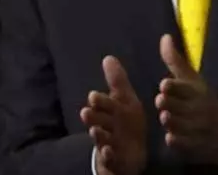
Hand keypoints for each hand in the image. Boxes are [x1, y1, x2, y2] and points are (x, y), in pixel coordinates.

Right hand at [79, 56, 146, 174]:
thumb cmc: (126, 123)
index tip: (94, 95)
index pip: (103, 105)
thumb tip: (108, 57)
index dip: (100, 101)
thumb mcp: (124, 101)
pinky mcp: (114, 161)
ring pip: (101, 140)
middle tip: (86, 111)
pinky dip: (108, 156)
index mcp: (111, 112)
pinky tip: (108, 151)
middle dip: (93, 117)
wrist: (131, 153)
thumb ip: (117, 81)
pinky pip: (110, 160)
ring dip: (97, 135)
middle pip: (98, 122)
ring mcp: (109, 144)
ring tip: (94, 130)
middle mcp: (106, 128)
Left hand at [155, 34, 217, 166]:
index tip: (164, 84)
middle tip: (161, 101)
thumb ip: (175, 62)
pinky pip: (183, 143)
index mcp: (198, 91)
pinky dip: (176, 140)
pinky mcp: (195, 145)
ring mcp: (198, 128)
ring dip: (171, 121)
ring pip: (181, 124)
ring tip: (165, 117)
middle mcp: (199, 109)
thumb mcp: (193, 81)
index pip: (186, 87)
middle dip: (170, 103)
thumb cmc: (204, 101)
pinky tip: (171, 137)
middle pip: (181, 105)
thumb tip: (164, 37)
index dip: (174, 86)